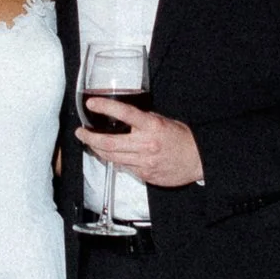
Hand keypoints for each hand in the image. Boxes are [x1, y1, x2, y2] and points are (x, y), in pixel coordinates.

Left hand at [72, 99, 201, 187]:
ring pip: (112, 158)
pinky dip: (115, 160)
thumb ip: (142, 120)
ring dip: (98, 150)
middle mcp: (146, 144)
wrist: (198, 160)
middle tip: (81, 133)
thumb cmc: (181, 139)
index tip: (91, 103)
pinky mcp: (144, 175)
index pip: (124, 113)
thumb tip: (121, 116)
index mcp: (152, 126)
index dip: (105, 107)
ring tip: (91, 143)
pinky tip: (113, 155)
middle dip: (90, 138)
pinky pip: (124, 167)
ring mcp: (144, 162)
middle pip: (109, 143)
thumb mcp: (163, 121)